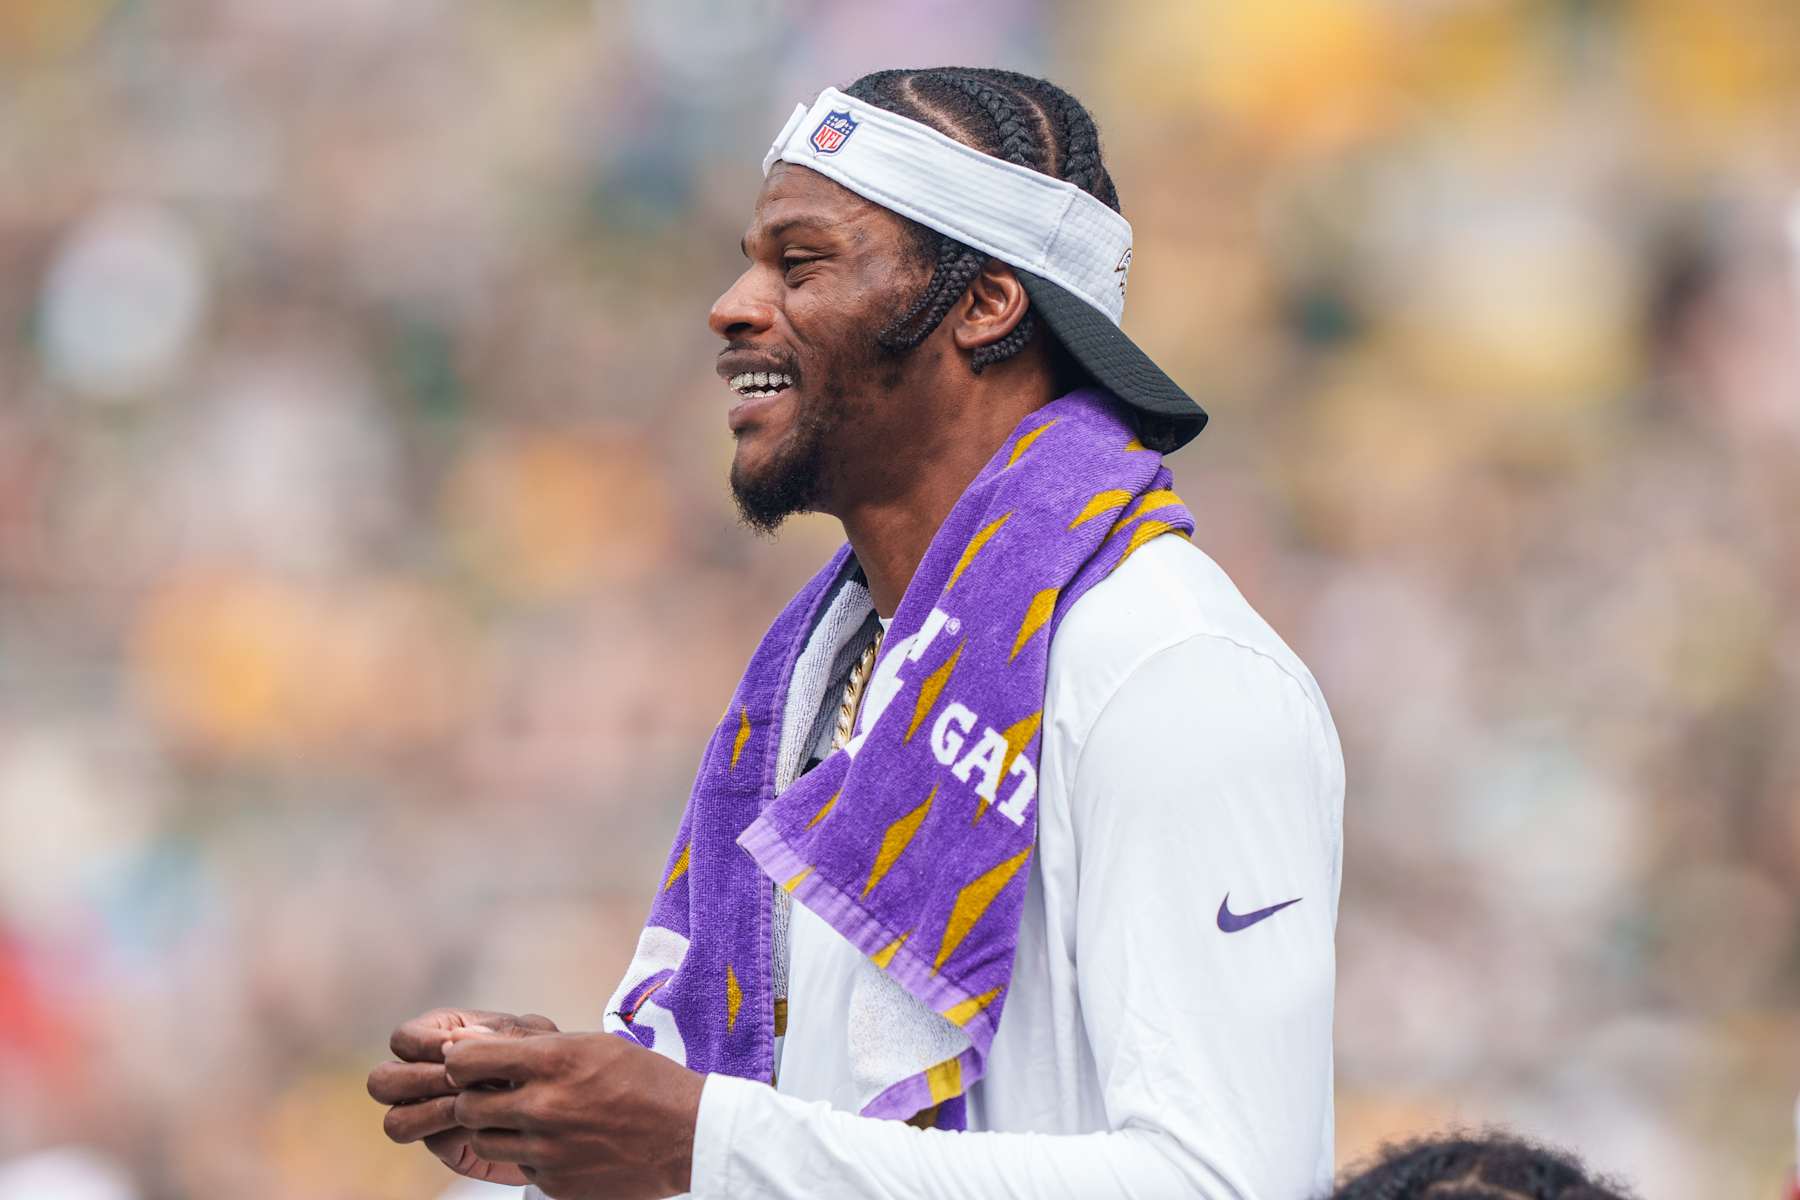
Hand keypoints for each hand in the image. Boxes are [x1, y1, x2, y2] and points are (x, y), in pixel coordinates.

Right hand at [368, 1007, 558, 1185]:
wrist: (573, 1102)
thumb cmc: (548, 1057)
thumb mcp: (531, 1037)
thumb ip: (496, 1034)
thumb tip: (454, 1041)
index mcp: (442, 1036)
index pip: (403, 1039)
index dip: (422, 1044)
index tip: (455, 1050)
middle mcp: (427, 1074)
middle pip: (382, 1081)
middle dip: (418, 1081)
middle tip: (458, 1082)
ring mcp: (433, 1112)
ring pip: (396, 1121)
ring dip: (431, 1113)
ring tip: (469, 1105)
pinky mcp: (449, 1144)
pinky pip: (434, 1143)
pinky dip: (459, 1133)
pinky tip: (489, 1123)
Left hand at [444, 1030, 705, 1199]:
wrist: (687, 1135)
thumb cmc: (644, 1080)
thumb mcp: (593, 1044)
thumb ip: (535, 1044)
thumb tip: (475, 1042)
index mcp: (554, 1061)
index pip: (466, 1062)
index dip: (462, 1062)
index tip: (473, 1064)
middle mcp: (543, 1106)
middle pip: (466, 1107)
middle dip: (473, 1098)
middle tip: (496, 1094)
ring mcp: (547, 1150)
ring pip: (483, 1141)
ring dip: (495, 1129)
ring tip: (525, 1119)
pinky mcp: (555, 1183)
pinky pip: (518, 1167)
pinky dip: (528, 1155)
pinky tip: (558, 1143)